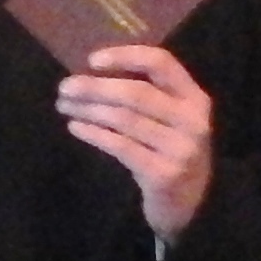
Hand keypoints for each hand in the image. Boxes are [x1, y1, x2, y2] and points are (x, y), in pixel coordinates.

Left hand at [59, 43, 216, 242]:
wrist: (191, 204)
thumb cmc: (171, 151)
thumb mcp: (172, 119)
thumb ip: (149, 94)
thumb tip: (94, 71)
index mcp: (195, 98)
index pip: (161, 63)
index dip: (126, 56)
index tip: (92, 60)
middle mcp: (192, 121)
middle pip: (137, 93)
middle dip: (96, 87)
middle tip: (65, 86)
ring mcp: (180, 149)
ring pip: (125, 119)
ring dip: (89, 110)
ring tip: (65, 106)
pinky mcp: (163, 175)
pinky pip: (120, 147)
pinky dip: (94, 134)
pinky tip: (76, 127)